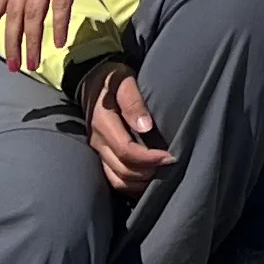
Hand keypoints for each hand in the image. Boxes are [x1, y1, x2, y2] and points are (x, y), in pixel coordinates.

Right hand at [71, 60, 172, 193]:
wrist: (91, 80)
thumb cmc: (112, 78)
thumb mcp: (123, 81)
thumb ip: (133, 102)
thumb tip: (145, 127)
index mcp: (103, 123)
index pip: (126, 150)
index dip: (149, 158)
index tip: (170, 156)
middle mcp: (98, 141)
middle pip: (123, 170)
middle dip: (148, 173)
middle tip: (171, 166)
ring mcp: (98, 151)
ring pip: (118, 180)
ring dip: (140, 183)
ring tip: (162, 176)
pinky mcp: (101, 155)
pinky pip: (114, 179)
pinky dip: (132, 185)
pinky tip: (149, 179)